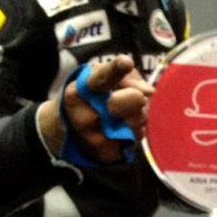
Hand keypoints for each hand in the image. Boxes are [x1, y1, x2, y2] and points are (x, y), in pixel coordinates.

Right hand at [38, 55, 154, 162]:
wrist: (68, 130)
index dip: (115, 70)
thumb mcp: (100, 77)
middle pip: (131, 101)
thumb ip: (125, 77)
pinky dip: (136, 130)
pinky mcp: (107, 154)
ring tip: (125, 114)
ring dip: (139, 114)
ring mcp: (96, 138)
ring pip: (138, 120)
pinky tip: (124, 128)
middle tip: (135, 97)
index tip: (125, 62)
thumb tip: (148, 90)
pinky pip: (137, 137)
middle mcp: (85, 116)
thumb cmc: (91, 96)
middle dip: (137, 96)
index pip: (101, 78)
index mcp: (80, 91)